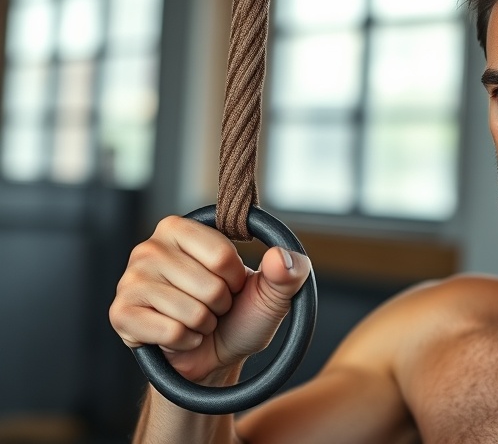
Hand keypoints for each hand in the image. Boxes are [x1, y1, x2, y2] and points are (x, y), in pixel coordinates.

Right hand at [109, 216, 310, 383]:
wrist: (211, 356)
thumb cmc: (238, 316)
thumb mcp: (272, 293)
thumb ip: (288, 272)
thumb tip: (281, 258)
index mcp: (180, 229)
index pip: (222, 256)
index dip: (236, 280)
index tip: (230, 284)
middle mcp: (149, 248)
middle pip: (208, 286)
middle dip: (220, 305)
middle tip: (211, 307)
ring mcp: (130, 281)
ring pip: (190, 312)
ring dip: (204, 325)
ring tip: (196, 320)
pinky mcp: (120, 314)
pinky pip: (170, 332)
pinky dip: (184, 341)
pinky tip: (177, 336)